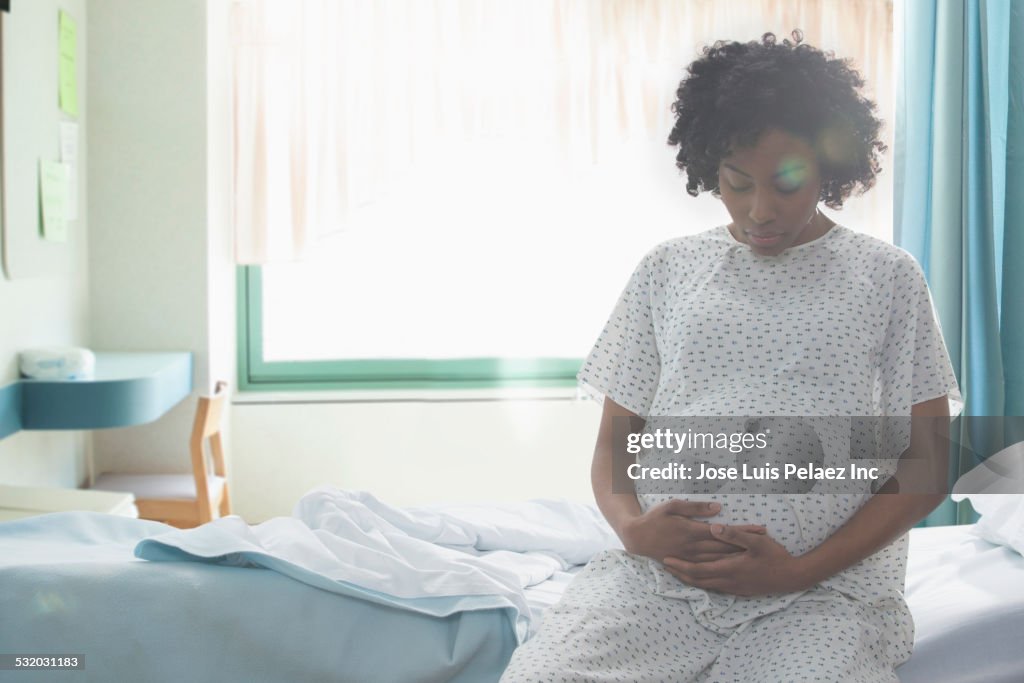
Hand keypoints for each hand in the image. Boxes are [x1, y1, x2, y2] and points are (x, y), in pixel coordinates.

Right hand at [619, 499, 766, 563]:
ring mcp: (691, 558)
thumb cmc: (655, 518)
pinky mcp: (688, 565)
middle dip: (748, 544)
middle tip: (767, 541)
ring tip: (758, 554)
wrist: (638, 538)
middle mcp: (694, 548)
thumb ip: (695, 507)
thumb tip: (718, 508)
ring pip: (721, 560)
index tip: (760, 529)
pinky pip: (710, 569)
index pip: (724, 532)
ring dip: (740, 557)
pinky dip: (726, 568)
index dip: (743, 531)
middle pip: (727, 547)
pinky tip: (737, 569)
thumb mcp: (672, 506)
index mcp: (692, 531)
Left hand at [661, 524, 807, 596]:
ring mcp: (734, 588)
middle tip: (665, 566)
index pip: (698, 569)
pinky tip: (700, 580)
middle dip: (680, 573)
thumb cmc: (775, 556)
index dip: (680, 565)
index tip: (666, 559)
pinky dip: (702, 583)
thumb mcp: (757, 541)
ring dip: (689, 579)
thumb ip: (734, 534)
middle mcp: (728, 581)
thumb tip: (714, 527)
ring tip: (677, 572)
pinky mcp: (740, 590)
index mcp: (729, 568)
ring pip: (705, 586)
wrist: (792, 577)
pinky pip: (715, 588)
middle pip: (697, 580)